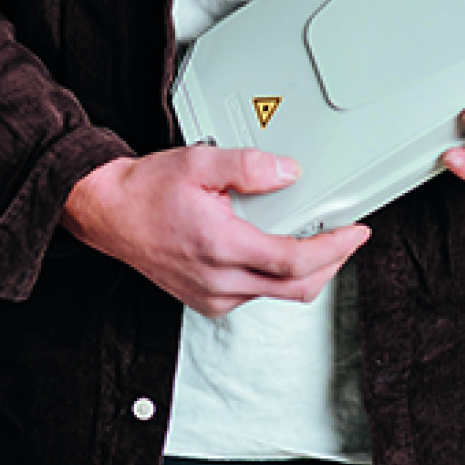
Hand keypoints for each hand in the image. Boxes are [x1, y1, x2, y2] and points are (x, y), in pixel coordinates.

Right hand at [61, 145, 370, 317]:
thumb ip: (247, 166)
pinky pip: (255, 294)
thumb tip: (288, 171)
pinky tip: (279, 249)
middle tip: (348, 239)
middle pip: (296, 288)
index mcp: (220, 247)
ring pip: (277, 294)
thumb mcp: (198, 163)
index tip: (356, 232)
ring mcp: (213, 296)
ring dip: (305, 270)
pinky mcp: (207, 300)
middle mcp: (219, 282)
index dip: (334, 248)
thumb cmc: (146, 191)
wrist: (108, 213)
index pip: (294, 261)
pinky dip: (278, 276)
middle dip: (332, 264)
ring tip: (317, 237)